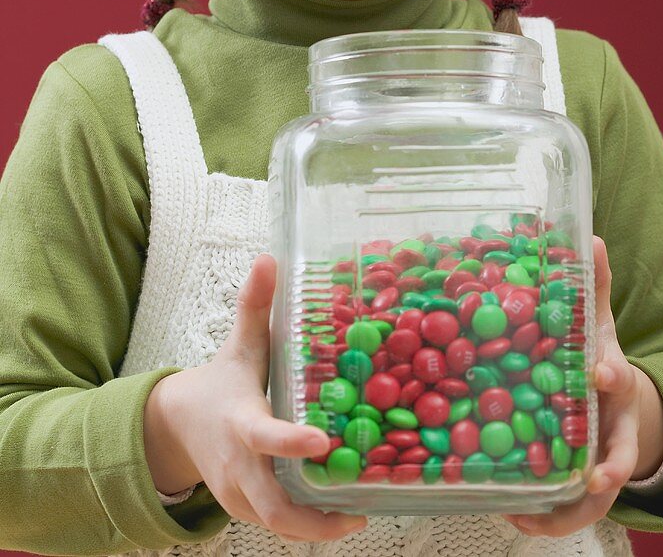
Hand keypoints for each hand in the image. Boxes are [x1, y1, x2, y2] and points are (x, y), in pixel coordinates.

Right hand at [167, 253, 367, 543]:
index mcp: (242, 424)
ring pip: (281, 525)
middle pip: (276, 508)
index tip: (321, 442)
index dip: (291, 442)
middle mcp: (241, 468)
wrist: (177, 427)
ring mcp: (242, 496)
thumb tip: (269, 258)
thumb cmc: (221, 382)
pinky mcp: (247, 511)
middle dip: (317, 519)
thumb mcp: (239, 346)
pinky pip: (280, 524)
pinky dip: (309, 524)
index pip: (265, 436)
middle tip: (359, 510)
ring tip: (363, 511)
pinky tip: (344, 511)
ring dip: (319, 526)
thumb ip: (255, 306)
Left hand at [503, 235, 641, 537]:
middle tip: (593, 477)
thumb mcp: (595, 320)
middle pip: (618, 454)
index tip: (600, 373)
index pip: (619, 377)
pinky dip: (540, 517)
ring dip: (565, 510)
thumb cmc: (594, 356)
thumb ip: (590, 283)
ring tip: (528, 516)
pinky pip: (563, 508)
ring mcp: (596, 460)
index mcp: (613, 381)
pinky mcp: (575, 483)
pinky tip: (509, 512)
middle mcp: (610, 427)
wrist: (612, 400)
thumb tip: (590, 234)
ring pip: (592, 498)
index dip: (611, 374)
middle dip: (608, 467)